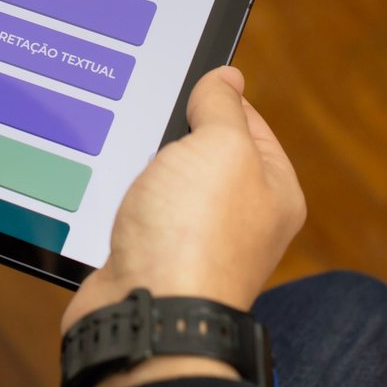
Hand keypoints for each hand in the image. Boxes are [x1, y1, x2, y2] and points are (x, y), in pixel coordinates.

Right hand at [61, 67, 305, 386]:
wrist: (147, 309)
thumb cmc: (194, 233)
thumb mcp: (219, 144)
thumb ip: (221, 105)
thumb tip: (225, 77)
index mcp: (273, 189)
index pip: (248, 122)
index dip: (214, 97)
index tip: (183, 82)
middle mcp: (240, 218)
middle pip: (202, 150)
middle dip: (171, 134)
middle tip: (150, 124)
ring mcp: (195, 239)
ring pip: (164, 181)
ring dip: (142, 170)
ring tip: (131, 167)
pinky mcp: (155, 257)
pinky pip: (137, 212)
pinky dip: (122, 202)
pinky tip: (113, 197)